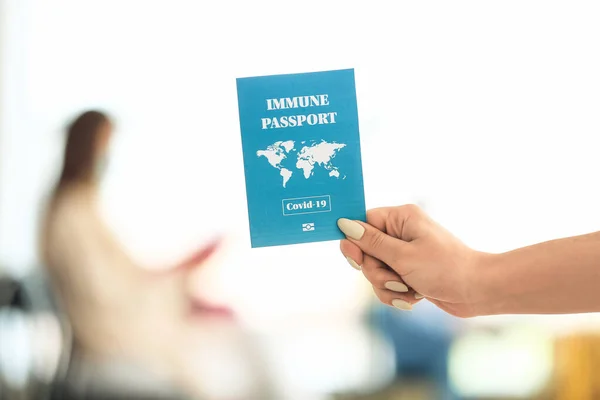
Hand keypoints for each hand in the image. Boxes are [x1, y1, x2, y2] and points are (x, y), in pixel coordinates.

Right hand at [338, 205, 486, 316]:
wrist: (477, 292)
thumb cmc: (445, 268)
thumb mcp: (403, 256)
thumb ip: (371, 243)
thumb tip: (344, 225)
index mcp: (401, 218)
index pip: (362, 223)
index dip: (356, 244)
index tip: (358, 261)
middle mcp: (401, 233)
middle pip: (366, 252)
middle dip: (377, 272)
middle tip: (397, 279)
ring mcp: (404, 253)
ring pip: (375, 271)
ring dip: (388, 286)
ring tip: (409, 290)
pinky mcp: (408, 271)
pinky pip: (387, 283)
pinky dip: (396, 293)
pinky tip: (414, 297)